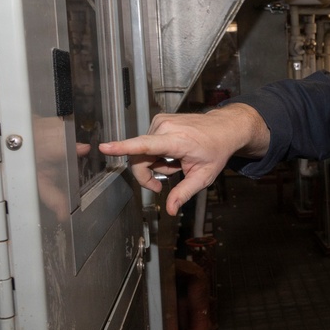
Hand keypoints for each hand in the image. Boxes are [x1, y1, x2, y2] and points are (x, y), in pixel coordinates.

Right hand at [99, 104, 268, 215]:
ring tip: (176, 162)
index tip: (105, 148)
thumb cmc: (215, 151)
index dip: (123, 148)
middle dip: (148, 174)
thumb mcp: (203, 177)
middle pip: (140, 158)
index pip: (145, 145)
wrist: (224, 128)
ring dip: (156, 163)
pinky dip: (157, 153)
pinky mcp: (158, 120)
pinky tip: (173, 153)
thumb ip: (184, 193)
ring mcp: (161, 122)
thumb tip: (170, 210)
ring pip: (143, 152)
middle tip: (163, 184)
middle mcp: (165, 127)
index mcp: (177, 141)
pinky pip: (148, 143)